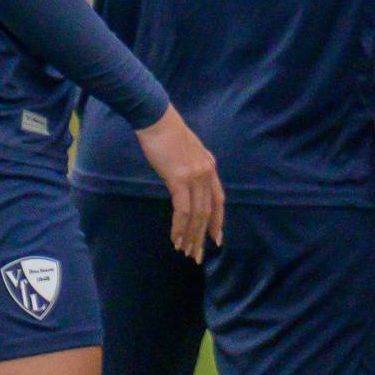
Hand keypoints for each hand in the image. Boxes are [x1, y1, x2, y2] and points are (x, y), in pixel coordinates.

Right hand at [133, 106, 223, 260]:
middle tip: (198, 255)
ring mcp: (194, 176)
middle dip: (203, 236)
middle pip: (209, 212)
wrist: (156, 120)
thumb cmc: (167, 134)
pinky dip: (179, 227)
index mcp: (210, 166)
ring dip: (191, 236)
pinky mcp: (179, 179)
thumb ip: (192, 168)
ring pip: (197, 214)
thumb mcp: (187, 152)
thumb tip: (187, 184)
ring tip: (186, 251)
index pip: (219, 200)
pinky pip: (182, 210)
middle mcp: (206, 173)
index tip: (216, 239)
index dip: (218, 221)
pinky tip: (175, 238)